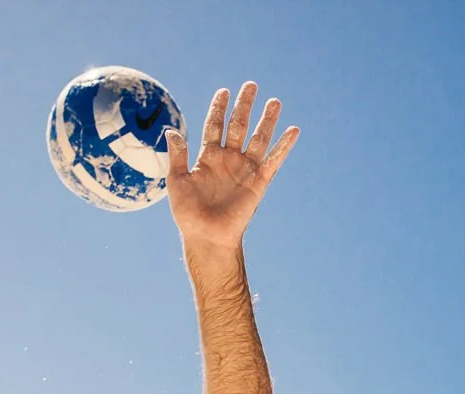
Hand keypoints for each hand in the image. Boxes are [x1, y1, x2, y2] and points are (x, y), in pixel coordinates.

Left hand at [165, 81, 298, 249]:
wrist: (207, 237)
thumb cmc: (188, 214)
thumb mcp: (177, 181)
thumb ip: (177, 156)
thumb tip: (170, 131)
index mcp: (208, 157)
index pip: (215, 126)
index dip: (219, 109)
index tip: (224, 91)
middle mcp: (228, 160)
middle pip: (238, 126)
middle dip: (244, 106)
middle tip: (251, 85)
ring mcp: (244, 170)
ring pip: (258, 138)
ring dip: (266, 120)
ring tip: (275, 101)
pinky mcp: (258, 182)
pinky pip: (273, 160)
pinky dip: (283, 146)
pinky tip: (293, 130)